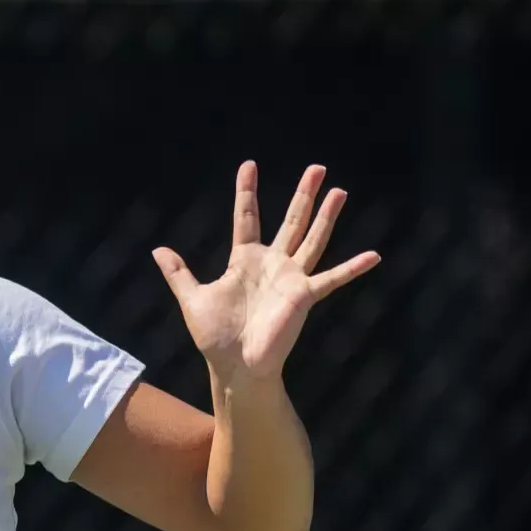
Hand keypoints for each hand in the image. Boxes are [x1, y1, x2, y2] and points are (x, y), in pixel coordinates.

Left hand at [152, 161, 381, 381]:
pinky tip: (373, 255)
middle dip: (303, 195)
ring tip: (339, 190)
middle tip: (317, 167)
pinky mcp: (304, 296)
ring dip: (326, 217)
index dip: (247, 192)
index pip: (247, 218)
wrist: (234, 365)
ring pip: (313, 239)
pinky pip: (332, 278)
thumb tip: (157, 249)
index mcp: (244, 260)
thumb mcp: (192, 298)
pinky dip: (353, 268)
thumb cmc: (215, 336)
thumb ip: (179, 273)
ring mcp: (291, 278)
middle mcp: (272, 264)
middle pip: (291, 221)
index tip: (249, 165)